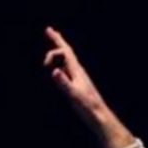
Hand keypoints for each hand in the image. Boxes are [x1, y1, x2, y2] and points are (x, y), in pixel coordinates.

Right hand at [43, 26, 133, 147]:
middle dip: (57, 41)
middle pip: (67, 52)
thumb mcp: (73, 95)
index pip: (66, 51)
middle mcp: (78, 72)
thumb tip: (54, 71)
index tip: (48, 31)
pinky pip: (67, 71)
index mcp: (77, 71)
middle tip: (49, 30)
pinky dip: (59, 65)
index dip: (57, 40)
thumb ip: (63, 83)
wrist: (99, 116)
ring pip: (66, 61)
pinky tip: (57, 68)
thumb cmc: (87, 107)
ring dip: (57, 54)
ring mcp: (78, 78)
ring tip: (49, 51)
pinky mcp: (77, 86)